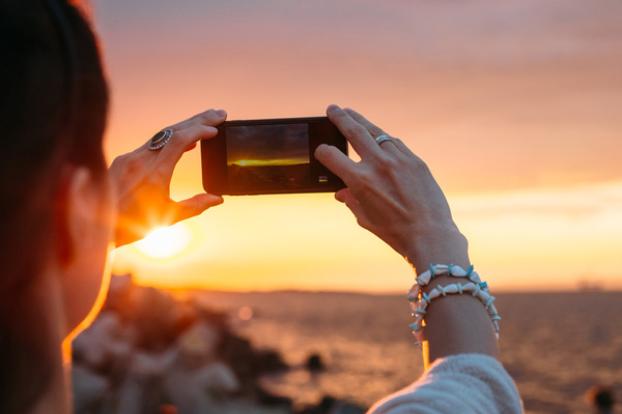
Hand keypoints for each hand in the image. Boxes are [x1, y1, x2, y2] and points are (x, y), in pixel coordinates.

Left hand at [110, 109, 225, 245]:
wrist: (93, 227)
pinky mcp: (123, 160)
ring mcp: (129, 158)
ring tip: (206, 122)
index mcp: (154, 174)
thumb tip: (217, 199)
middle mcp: (140, 160)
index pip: (179, 140)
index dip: (199, 130)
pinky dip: (169, 137)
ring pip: (161, 135)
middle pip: (173, 130)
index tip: (215, 129)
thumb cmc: (132, 227)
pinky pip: (150, 143)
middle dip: (198, 120)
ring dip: (185, 126)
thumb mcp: (167, 218)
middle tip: (219, 113)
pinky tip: (182, 139)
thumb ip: (195, 206)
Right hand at [315, 105, 468, 270]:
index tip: (322, 151)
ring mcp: (399, 159)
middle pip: (353, 131)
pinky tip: (378, 137)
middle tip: (333, 109)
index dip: (322, 152)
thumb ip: (351, 201)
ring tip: (352, 115)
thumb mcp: (365, 219)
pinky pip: (395, 143)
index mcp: (359, 181)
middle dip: (340, 118)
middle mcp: (378, 164)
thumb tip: (342, 192)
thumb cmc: (395, 232)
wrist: (430, 234)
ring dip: (362, 122)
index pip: (331, 155)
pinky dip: (384, 139)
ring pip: (376, 132)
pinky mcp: (415, 160)